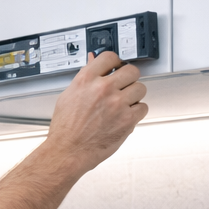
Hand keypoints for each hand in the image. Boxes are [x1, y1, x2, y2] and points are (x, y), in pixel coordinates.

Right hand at [46, 52, 148, 169]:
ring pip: (140, 88)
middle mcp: (102, 89)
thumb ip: (84, 78)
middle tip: (124, 85)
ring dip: (134, 95)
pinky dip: (136, 112)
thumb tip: (92, 62)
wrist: (67, 151)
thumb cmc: (65, 129)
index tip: (117, 66)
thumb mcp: (68, 96)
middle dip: (129, 78)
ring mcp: (117, 103)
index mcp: (86, 80)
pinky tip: (125, 116)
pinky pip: (143, 108)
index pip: (109, 57)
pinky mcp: (127, 119)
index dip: (115, 62)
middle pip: (131, 71)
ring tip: (123, 104)